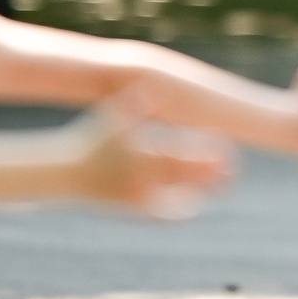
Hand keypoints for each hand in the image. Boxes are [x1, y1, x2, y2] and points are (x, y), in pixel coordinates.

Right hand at [74, 109, 236, 218]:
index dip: (207, 154)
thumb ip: (138, 101)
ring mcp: (138, 199)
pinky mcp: (132, 211)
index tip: (225, 148)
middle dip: (210, 173)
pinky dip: (179, 211)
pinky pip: (160, 216)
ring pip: (177, 199)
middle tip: (232, 168)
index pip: (184, 157)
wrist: (65, 173)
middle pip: (185, 179)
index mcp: (143, 158)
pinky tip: (194, 206)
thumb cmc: (91, 139)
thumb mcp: (113, 115)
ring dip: (200, 191)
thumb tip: (154, 82)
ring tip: (222, 184)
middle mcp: (143, 182)